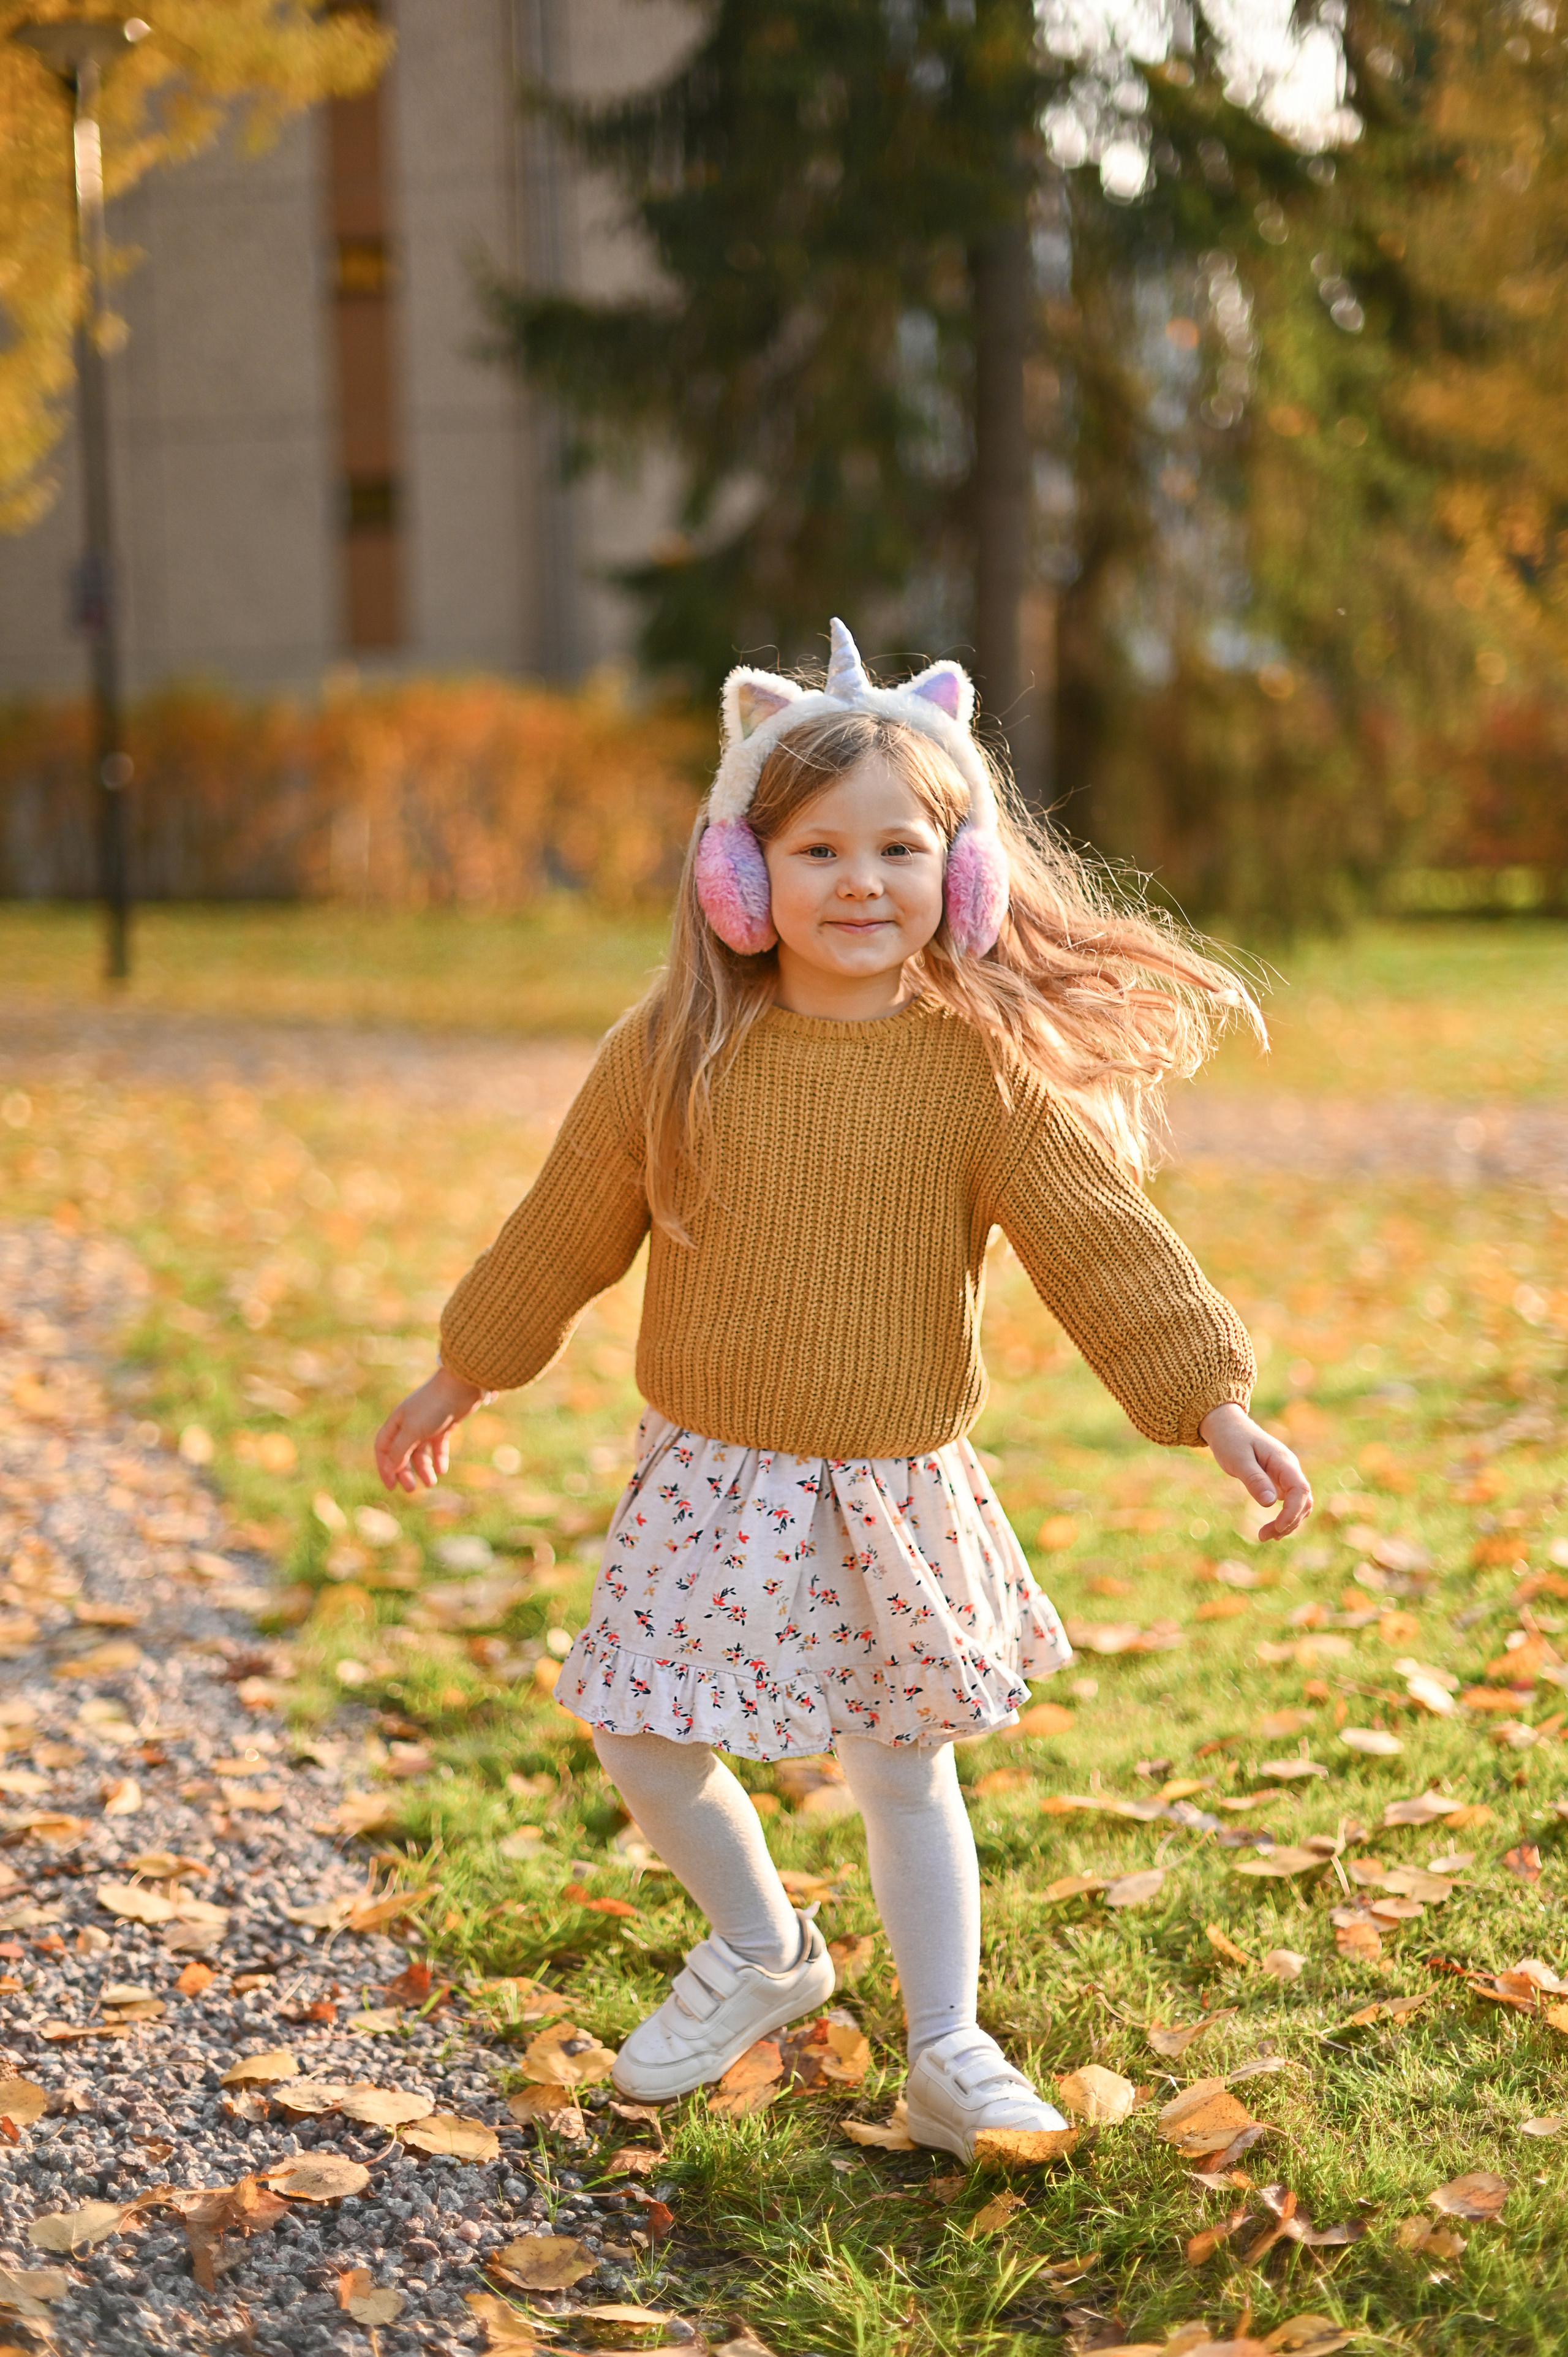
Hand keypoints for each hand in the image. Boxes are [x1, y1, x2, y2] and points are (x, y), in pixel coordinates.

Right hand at [374, 1366, 484, 1493]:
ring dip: (424, 1468)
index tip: (390, 1486)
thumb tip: (389, 1468)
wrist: (461, 1386)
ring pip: (421, 1452)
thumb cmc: (433, 1406)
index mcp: (396, 1422)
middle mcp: (409, 1424)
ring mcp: (427, 1424)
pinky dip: (439, 1458)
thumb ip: (400, 1450)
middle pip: (402, 1453)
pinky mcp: (444, 1425)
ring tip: (431, 1482)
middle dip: (405, 1472)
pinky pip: (438, 1446)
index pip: (383, 1448)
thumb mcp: (413, 1430)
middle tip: (411, 1489)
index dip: (384, 1467)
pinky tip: (442, 1470)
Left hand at [1198, 1401, 1312, 1540]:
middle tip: (1263, 1536)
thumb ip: (1254, 1479)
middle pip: (1304, 1500)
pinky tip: (1273, 1529)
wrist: (1227, 1427)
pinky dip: (1285, 1516)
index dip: (1292, 1512)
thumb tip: (1270, 1503)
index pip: (1300, 1490)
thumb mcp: (1237, 1459)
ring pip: (1300, 1504)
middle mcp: (1290, 1468)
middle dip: (1289, 1522)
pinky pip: (1290, 1502)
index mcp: (1283, 1461)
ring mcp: (1286, 1475)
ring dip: (1288, 1522)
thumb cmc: (1230, 1440)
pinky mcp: (1279, 1480)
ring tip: (1266, 1536)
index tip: (1276, 1528)